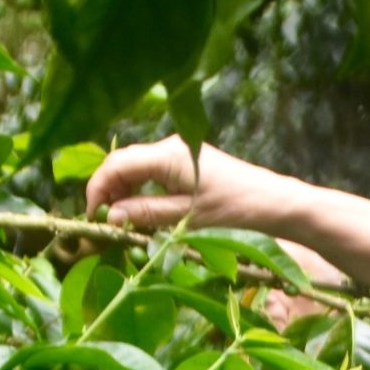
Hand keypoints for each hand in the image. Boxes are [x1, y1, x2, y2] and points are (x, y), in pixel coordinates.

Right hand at [85, 136, 303, 236]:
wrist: (275, 204)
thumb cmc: (235, 212)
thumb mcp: (186, 219)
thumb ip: (146, 214)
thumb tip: (111, 217)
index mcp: (166, 154)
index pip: (116, 164)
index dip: (98, 189)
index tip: (93, 217)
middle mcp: (169, 146)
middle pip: (124, 164)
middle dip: (109, 192)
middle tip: (105, 224)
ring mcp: (180, 153)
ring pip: (138, 169)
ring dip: (126, 194)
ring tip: (123, 223)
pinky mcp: (189, 163)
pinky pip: (155, 173)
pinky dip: (144, 192)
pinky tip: (145, 214)